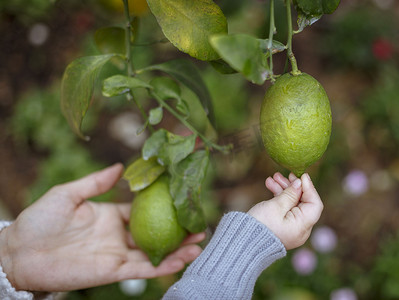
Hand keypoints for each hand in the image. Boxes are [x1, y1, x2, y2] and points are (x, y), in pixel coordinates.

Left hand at [0, 164, 204, 291]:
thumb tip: (120, 166)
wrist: (19, 252)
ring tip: (199, 243)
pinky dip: (163, 266)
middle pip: (155, 231)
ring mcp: (117, 254)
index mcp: (110, 214)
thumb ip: (95, 182)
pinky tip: (181, 260)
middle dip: (177, 230)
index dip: (164, 206)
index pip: (143, 209)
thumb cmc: (39, 220)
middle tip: (200, 225)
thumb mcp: (68, 193)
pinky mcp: (112, 271)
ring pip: (154, 252)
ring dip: (177, 250)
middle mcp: (118, 235)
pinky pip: (142, 269)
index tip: (183, 199)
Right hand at [247, 172, 322, 249]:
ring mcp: (292, 229)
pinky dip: (279, 199)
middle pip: (303, 203)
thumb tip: (300, 184)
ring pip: (293, 204)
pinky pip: (285, 210)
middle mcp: (300, 229)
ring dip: (284, 190)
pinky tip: (270, 186)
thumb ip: (290, 194)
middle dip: (294, 187)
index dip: (309, 188)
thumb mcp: (275, 206)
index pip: (314, 204)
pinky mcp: (283, 227)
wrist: (244, 243)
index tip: (301, 176)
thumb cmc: (260, 225)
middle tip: (285, 174)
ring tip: (272, 178)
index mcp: (302, 226)